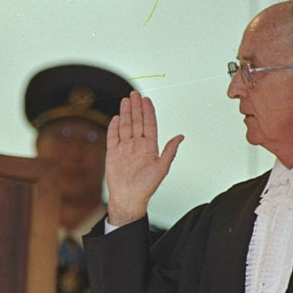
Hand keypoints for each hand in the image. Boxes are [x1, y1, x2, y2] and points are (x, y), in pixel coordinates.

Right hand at [104, 91, 183, 226]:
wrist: (128, 199)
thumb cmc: (146, 187)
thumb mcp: (162, 168)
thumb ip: (170, 151)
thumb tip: (180, 136)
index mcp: (149, 147)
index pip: (149, 125)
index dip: (148, 112)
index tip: (146, 100)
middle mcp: (137, 145)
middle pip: (137, 122)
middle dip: (136, 107)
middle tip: (135, 94)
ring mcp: (124, 148)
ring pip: (125, 126)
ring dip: (126, 113)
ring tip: (126, 100)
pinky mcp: (112, 153)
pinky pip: (112, 137)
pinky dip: (114, 127)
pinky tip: (116, 117)